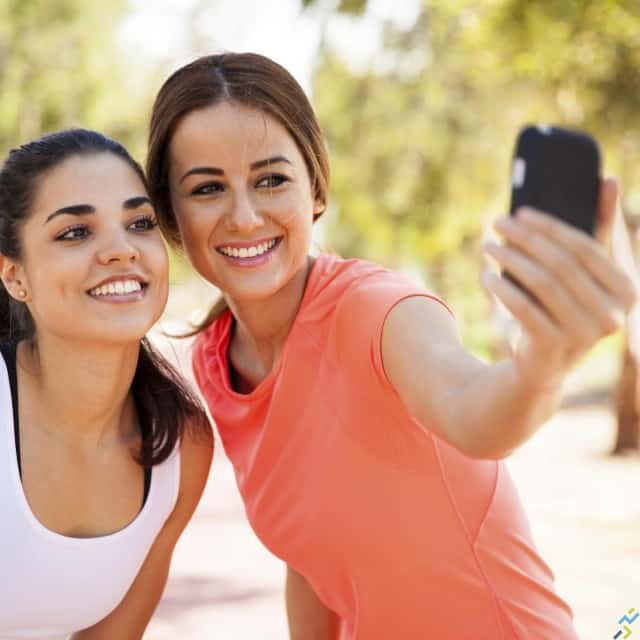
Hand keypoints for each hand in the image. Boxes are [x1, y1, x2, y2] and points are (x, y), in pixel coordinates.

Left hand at [482, 178, 637, 391]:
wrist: (544, 364)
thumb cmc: (565, 307)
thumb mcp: (585, 273)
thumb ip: (599, 230)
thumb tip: (609, 179)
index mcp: (627, 290)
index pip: (586, 247)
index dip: (550, 226)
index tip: (520, 211)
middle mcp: (613, 314)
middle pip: (560, 263)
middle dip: (524, 238)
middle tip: (498, 223)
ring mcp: (585, 335)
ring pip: (541, 283)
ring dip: (509, 259)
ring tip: (488, 245)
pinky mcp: (554, 348)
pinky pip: (523, 308)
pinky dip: (502, 289)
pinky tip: (485, 275)